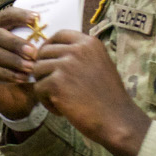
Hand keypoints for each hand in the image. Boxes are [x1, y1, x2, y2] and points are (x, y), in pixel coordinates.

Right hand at [0, 7, 40, 119]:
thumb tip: (52, 27)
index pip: (6, 15)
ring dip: (14, 60)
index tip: (37, 18)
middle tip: (33, 52)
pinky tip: (22, 78)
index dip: (20, 15)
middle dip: (17, 43)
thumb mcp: (31, 51)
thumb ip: (36, 39)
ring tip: (30, 68)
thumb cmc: (24, 67)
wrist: (14, 95)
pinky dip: (7, 74)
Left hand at [33, 29, 151, 155]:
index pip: (59, 35)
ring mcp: (66, 64)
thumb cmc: (108, 97)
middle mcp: (77, 49)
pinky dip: (47, 102)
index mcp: (89, 42)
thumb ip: (79, 56)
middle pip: (44, 52)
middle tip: (57, 88)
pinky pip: (38, 88)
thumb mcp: (99, 65)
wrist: (117, 120)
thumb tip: (51, 51)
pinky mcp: (56, 82)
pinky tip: (62, 110)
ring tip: (61, 100)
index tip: (50, 61)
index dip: (50, 46)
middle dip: (45, 70)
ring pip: (38, 70)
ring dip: (45, 86)